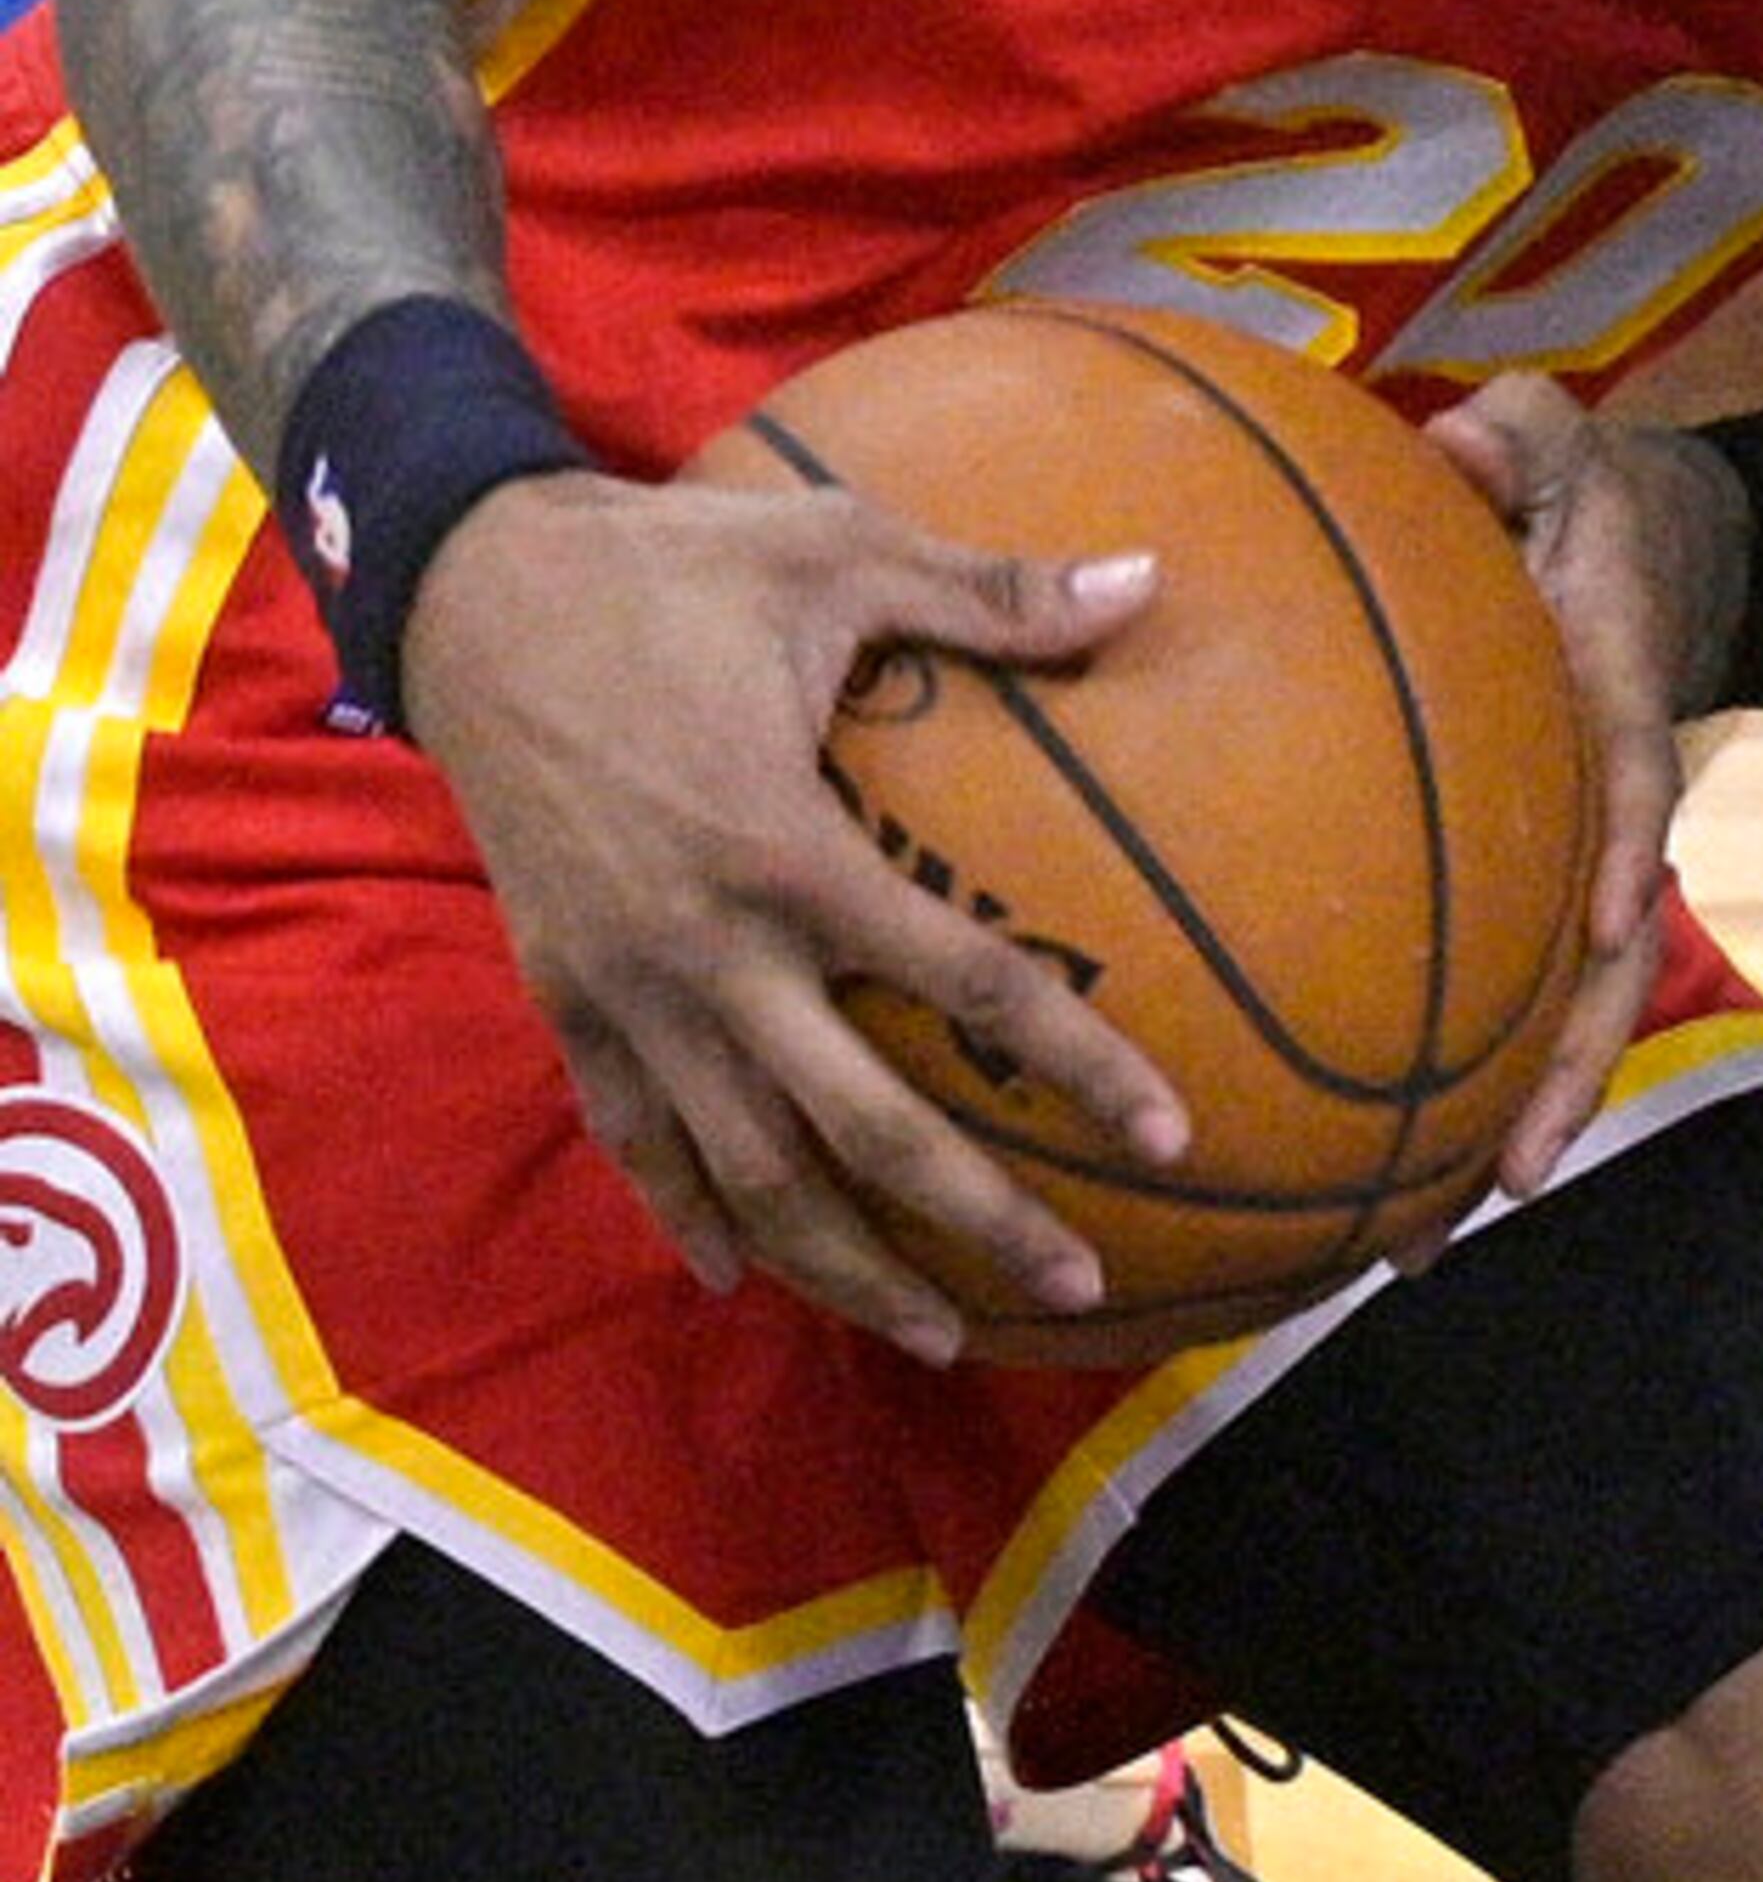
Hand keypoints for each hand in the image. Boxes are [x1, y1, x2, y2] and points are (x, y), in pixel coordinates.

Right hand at [399, 468, 1186, 1359]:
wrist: (472, 597)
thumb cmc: (673, 568)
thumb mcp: (838, 551)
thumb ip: (992, 593)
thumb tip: (1150, 579)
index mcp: (787, 848)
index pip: (966, 982)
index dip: (1076, 1061)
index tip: (1170, 1130)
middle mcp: (708, 948)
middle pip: (859, 1130)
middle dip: (975, 1220)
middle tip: (1078, 1282)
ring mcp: (628, 989)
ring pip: (745, 1172)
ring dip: (844, 1263)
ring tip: (938, 1329)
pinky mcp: (563, 997)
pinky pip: (634, 1137)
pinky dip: (688, 1214)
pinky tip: (740, 1272)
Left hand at [1425, 374, 1750, 1198]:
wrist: (1657, 555)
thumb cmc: (1588, 502)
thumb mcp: (1561, 439)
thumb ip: (1518, 436)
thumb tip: (1454, 440)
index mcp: (1619, 707)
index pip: (1637, 783)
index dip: (1631, 849)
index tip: (1618, 921)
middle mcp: (1608, 815)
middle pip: (1605, 967)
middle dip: (1564, 1075)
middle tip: (1510, 1181)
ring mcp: (1577, 869)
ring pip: (1553, 1017)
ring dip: (1503, 1123)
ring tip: (1424, 1243)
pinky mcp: (1531, 894)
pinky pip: (1493, 994)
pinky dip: (1448, 1080)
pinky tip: (1370, 1174)